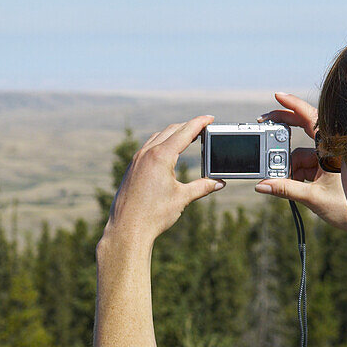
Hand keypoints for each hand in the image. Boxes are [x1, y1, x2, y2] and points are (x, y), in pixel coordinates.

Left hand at [102, 115, 224, 246]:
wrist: (127, 228)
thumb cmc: (153, 214)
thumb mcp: (182, 198)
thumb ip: (202, 187)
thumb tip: (219, 184)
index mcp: (161, 156)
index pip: (185, 132)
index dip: (200, 123)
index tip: (210, 118)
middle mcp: (147, 153)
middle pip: (171, 130)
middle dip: (189, 126)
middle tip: (203, 127)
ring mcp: (137, 160)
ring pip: (157, 137)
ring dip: (174, 133)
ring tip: (187, 136)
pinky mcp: (131, 168)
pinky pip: (148, 147)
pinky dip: (161, 143)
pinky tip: (166, 151)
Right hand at [255, 92, 346, 234]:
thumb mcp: (313, 198)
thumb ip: (286, 190)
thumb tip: (262, 186)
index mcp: (332, 149)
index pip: (312, 120)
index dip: (294, 105)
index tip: (277, 96)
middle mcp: (329, 150)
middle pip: (301, 133)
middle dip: (280, 134)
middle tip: (262, 126)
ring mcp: (325, 160)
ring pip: (298, 155)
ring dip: (286, 167)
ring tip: (278, 180)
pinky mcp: (322, 170)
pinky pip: (302, 166)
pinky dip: (292, 175)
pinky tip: (288, 185)